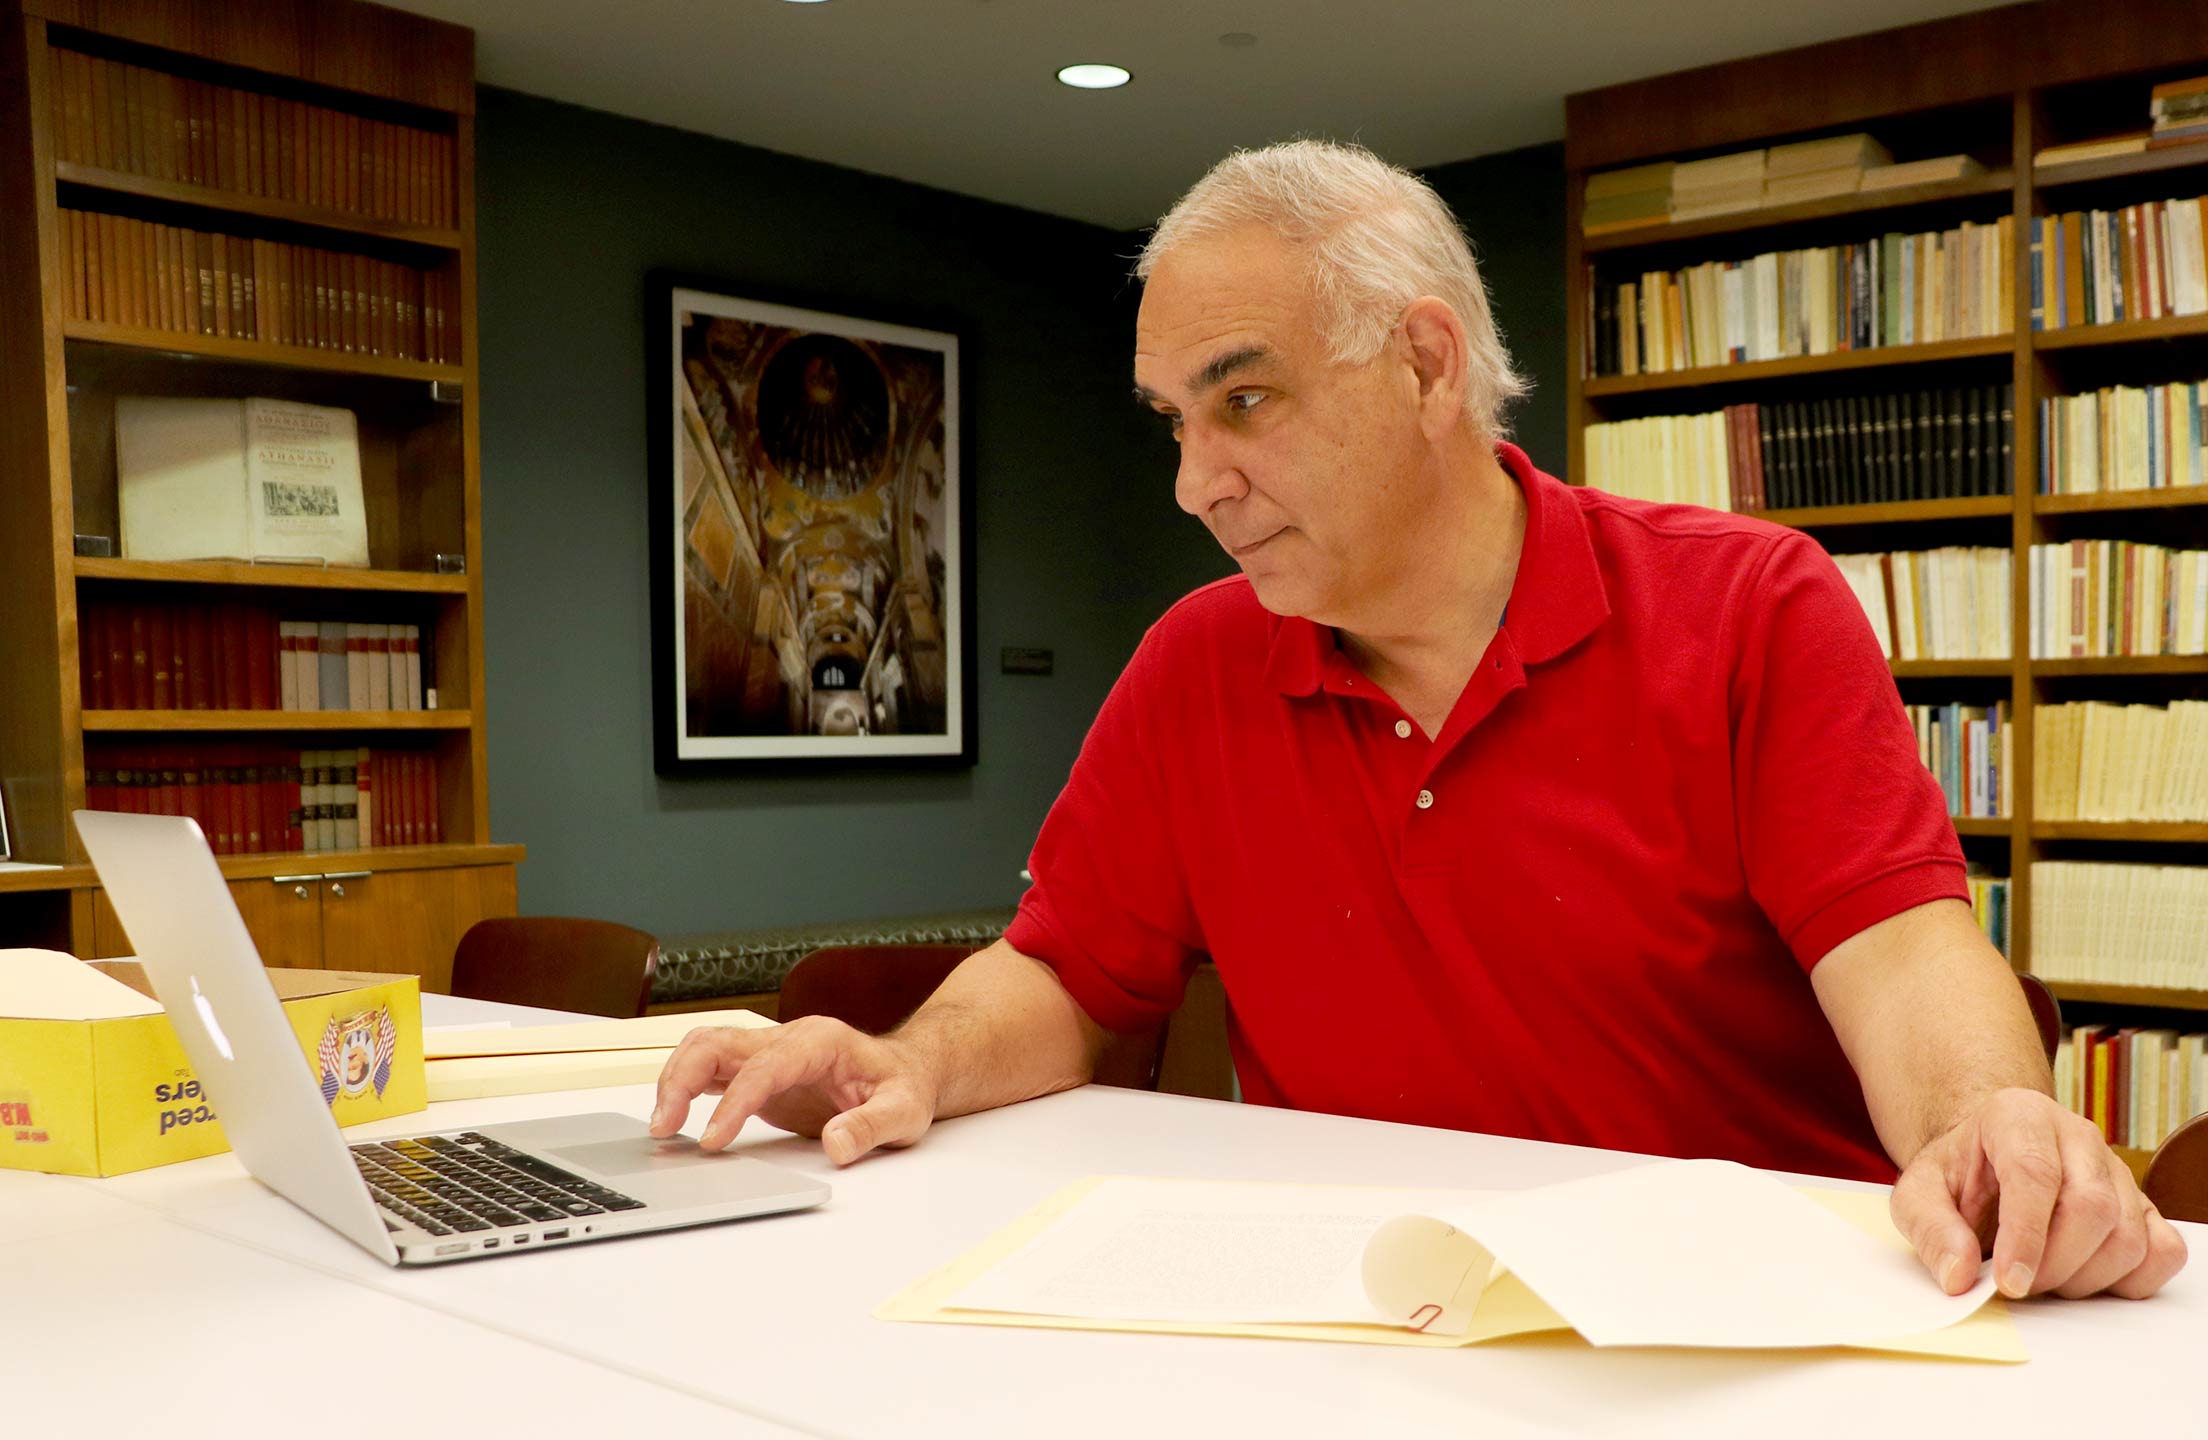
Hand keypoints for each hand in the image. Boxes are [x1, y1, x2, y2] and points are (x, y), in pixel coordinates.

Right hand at [648, 1017, 940, 1164]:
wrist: (909, 1073)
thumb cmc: (906, 1088)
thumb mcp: (904, 1112)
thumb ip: (871, 1126)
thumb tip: (836, 1144)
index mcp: (819, 1041)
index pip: (763, 1067)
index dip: (733, 1102)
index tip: (712, 1141)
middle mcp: (787, 1038)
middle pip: (717, 1042)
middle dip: (681, 1078)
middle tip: (663, 1127)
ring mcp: (769, 1052)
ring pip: (704, 1048)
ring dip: (674, 1080)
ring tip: (660, 1127)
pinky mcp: (760, 1072)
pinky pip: (711, 1070)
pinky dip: (684, 1088)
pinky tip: (671, 1119)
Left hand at [1891, 1086, 2186, 1299]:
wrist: (1989, 1160)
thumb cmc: (1958, 1175)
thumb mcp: (1919, 1192)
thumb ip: (1931, 1230)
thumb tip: (1959, 1277)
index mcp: (2019, 1116)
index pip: (2035, 1173)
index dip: (2026, 1236)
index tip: (2009, 1283)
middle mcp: (2077, 1136)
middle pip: (2091, 1207)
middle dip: (2054, 1264)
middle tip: (2020, 1285)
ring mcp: (2117, 1171)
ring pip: (2128, 1236)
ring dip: (2086, 1278)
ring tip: (2044, 1278)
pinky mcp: (2141, 1206)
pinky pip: (2163, 1251)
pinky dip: (2132, 1280)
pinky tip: (2087, 1278)